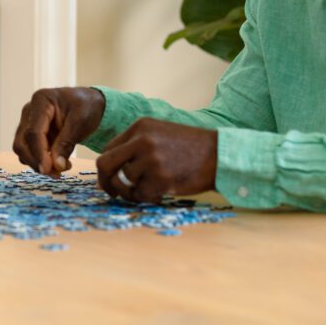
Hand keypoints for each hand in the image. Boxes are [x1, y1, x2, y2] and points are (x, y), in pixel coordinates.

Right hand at [13, 87, 105, 175]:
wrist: (89, 103)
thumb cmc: (86, 107)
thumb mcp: (80, 122)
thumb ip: (66, 143)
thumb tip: (56, 166)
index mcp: (41, 101)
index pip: (33, 132)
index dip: (39, 153)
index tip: (48, 170)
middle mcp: (29, 111)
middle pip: (22, 143)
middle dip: (37, 161)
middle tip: (57, 173)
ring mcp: (27, 122)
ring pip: (22, 149)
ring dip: (38, 163)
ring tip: (61, 168)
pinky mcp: (30, 133)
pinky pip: (29, 151)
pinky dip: (39, 161)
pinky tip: (58, 162)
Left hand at [96, 117, 216, 202]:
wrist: (219, 154)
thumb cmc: (189, 148)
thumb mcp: (159, 134)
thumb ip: (135, 146)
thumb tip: (109, 171)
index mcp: (140, 127)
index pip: (108, 149)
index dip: (107, 168)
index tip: (110, 179)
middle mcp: (142, 140)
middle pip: (105, 164)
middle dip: (106, 182)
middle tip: (113, 193)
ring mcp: (152, 159)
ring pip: (124, 182)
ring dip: (132, 192)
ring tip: (148, 190)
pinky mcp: (162, 178)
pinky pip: (140, 194)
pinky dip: (147, 198)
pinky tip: (160, 193)